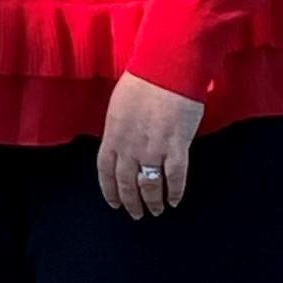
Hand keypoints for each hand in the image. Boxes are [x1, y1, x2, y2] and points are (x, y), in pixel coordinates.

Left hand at [98, 73, 203, 217]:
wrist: (165, 69)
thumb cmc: (143, 80)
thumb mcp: (119, 106)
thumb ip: (120, 128)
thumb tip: (122, 141)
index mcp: (113, 135)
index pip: (106, 171)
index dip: (110, 190)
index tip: (114, 203)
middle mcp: (129, 147)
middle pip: (126, 183)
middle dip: (131, 202)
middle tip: (136, 214)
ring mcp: (152, 149)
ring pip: (149, 185)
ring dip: (152, 201)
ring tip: (156, 210)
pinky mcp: (176, 147)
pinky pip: (175, 177)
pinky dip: (175, 192)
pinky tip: (175, 199)